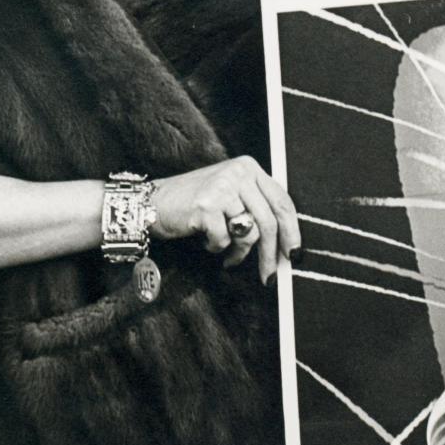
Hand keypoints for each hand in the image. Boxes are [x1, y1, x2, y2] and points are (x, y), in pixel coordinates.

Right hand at [151, 156, 300, 282]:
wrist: (150, 204)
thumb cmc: (193, 205)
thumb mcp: (230, 196)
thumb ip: (255, 208)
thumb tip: (284, 244)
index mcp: (249, 168)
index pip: (282, 201)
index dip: (292, 230)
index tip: (294, 254)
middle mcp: (239, 173)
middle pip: (269, 220)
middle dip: (270, 253)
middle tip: (269, 276)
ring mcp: (222, 187)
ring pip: (248, 232)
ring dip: (238, 252)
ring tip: (227, 254)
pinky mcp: (207, 204)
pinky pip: (224, 239)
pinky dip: (216, 247)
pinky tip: (206, 240)